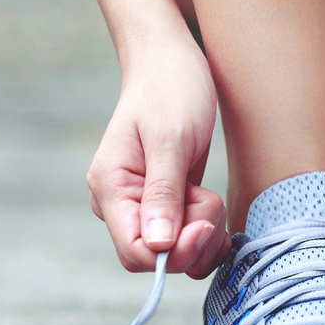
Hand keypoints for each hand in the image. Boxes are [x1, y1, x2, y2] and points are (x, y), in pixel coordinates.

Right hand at [87, 41, 229, 277]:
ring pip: (175, 255)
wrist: (171, 65)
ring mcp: (143, 209)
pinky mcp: (164, 208)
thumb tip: (159, 246)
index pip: (134, 252)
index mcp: (111, 189)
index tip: (203, 225)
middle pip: (156, 259)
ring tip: (209, 196)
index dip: (172, 253)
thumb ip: (163, 193)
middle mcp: (122, 206)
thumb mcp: (170, 138)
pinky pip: (185, 243)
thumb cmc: (168, 89)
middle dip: (192, 242)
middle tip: (209, 201)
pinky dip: (207, 236)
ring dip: (203, 237)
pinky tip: (214, 212)